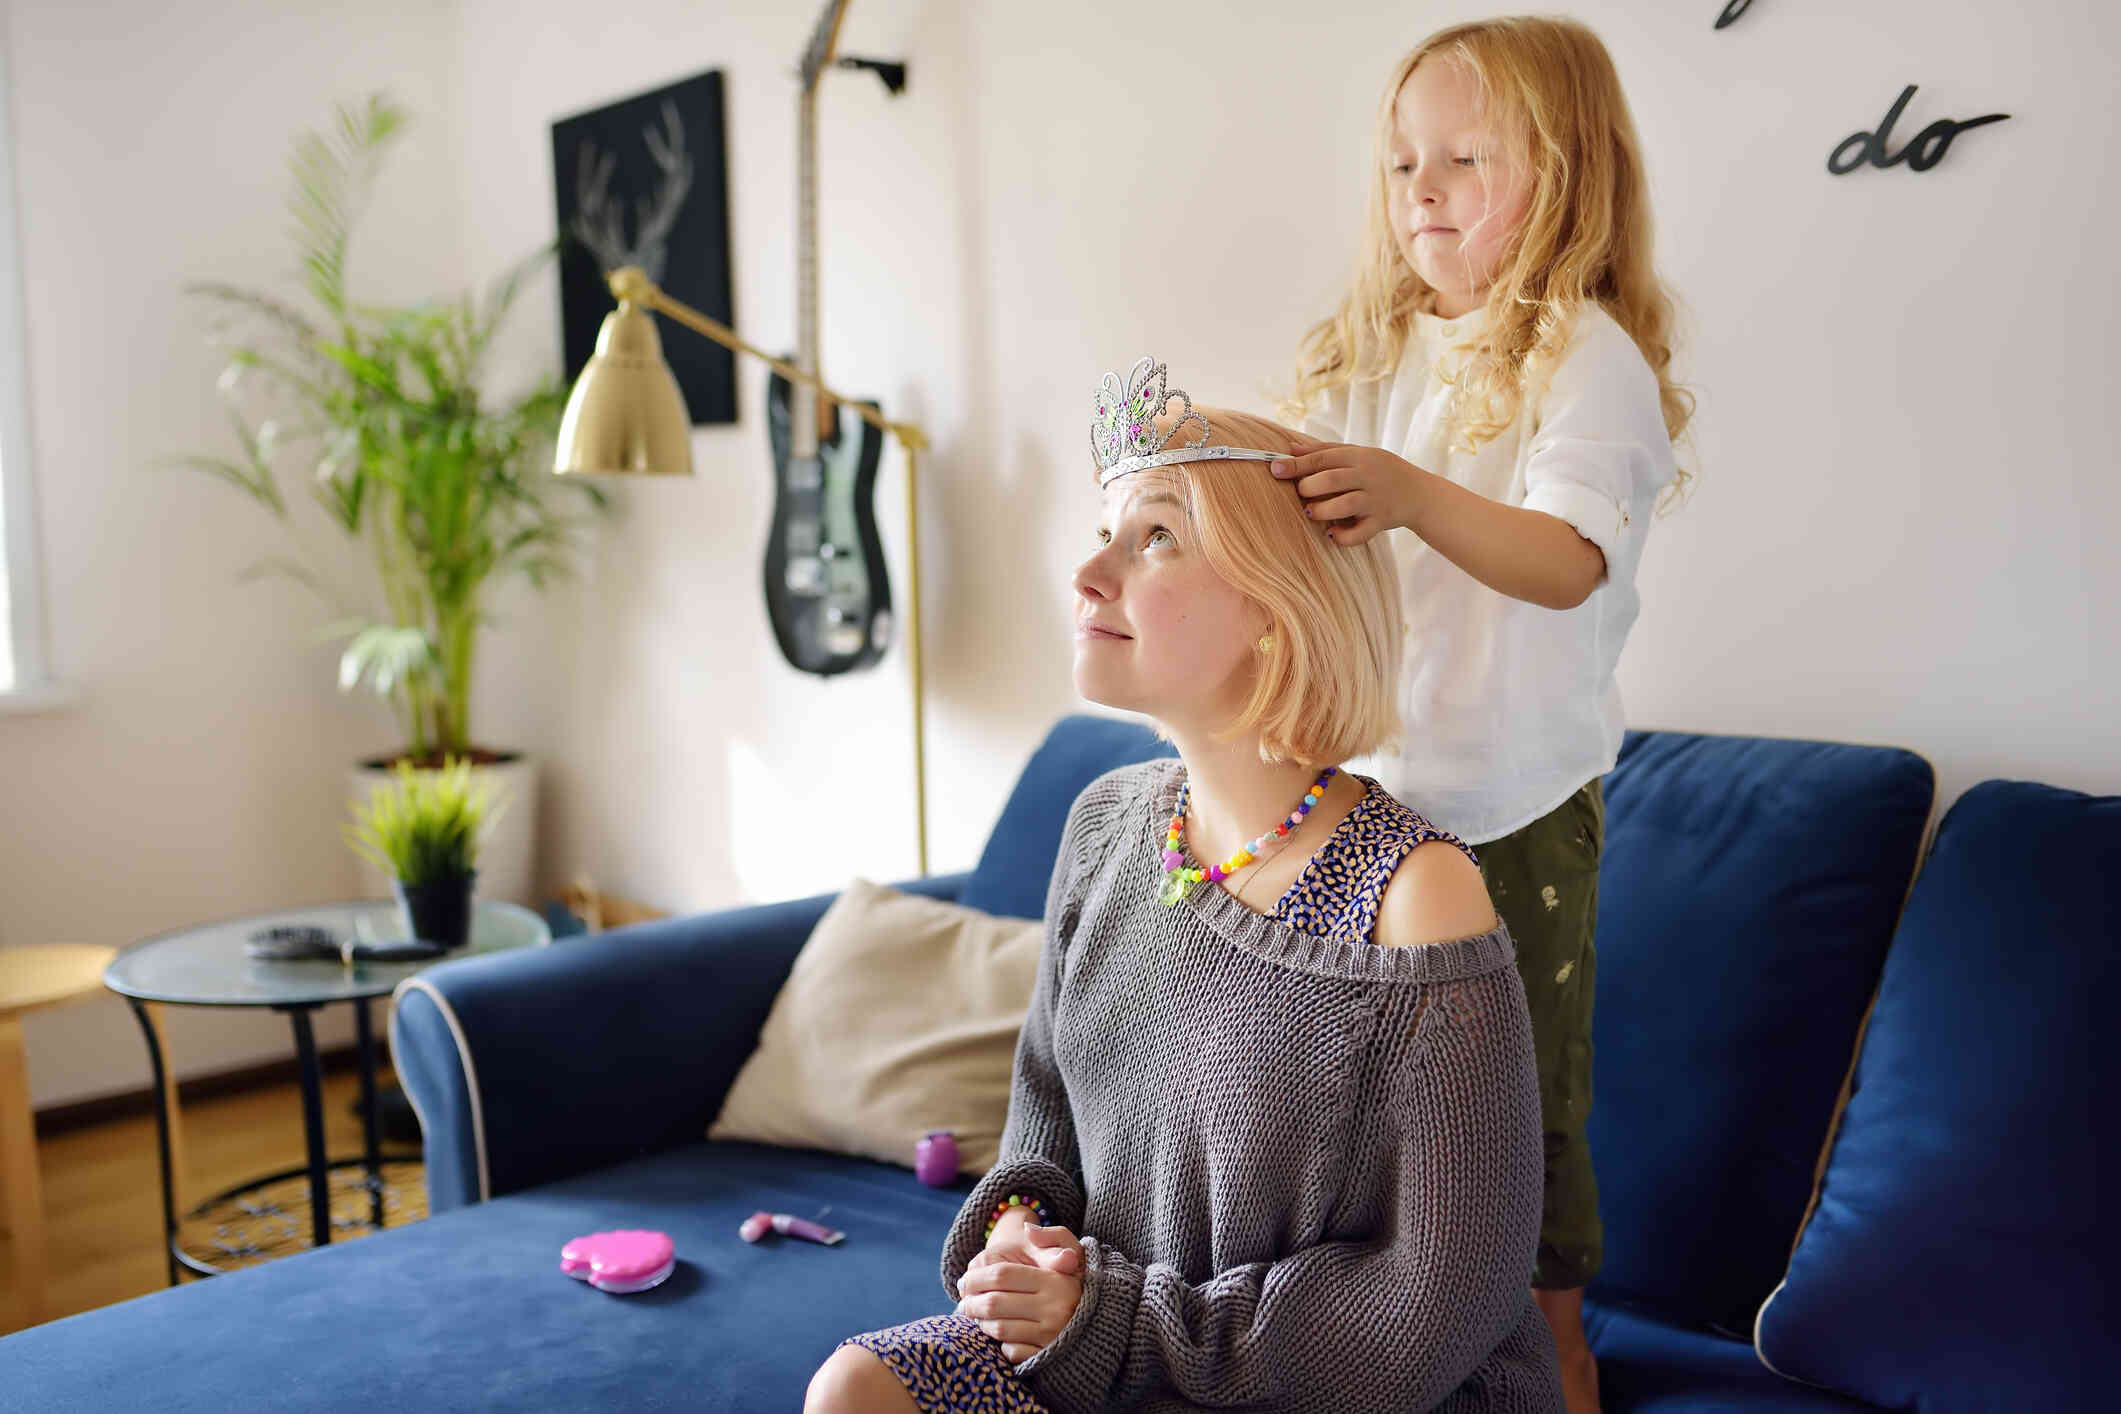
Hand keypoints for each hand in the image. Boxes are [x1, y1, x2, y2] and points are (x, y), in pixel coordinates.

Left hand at [957, 1224, 1083, 1362]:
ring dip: (981, 1323)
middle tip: (963, 1302)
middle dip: (971, 1303)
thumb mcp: (1067, 1248)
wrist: (1096, 1317)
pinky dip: (999, 1343)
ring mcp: (1052, 1335)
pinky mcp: (1049, 1356)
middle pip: (995, 1304)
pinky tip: (997, 1333)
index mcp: (1056, 1280)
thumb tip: (1029, 1230)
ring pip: (999, 1329)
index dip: (976, 1278)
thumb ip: (1049, 1235)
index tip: (964, 1280)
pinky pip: (1012, 1352)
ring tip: (976, 1316)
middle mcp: (1056, 1309)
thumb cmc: (1070, 1276)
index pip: (1002, 1275)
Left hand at [1271, 435, 1429, 546]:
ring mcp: (1375, 500)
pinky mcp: (1381, 522)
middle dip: (1308, 488)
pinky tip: (1332, 533)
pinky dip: (1342, 537)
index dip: (1296, 464)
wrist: (1420, 493)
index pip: (1323, 458)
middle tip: (1301, 494)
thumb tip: (1289, 448)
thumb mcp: (1358, 454)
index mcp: (1359, 457)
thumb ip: (1325, 451)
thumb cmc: (1380, 471)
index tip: (1274, 469)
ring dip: (1322, 511)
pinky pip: (1360, 533)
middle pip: (1332, 480)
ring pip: (1344, 506)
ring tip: (1312, 512)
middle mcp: (1368, 477)